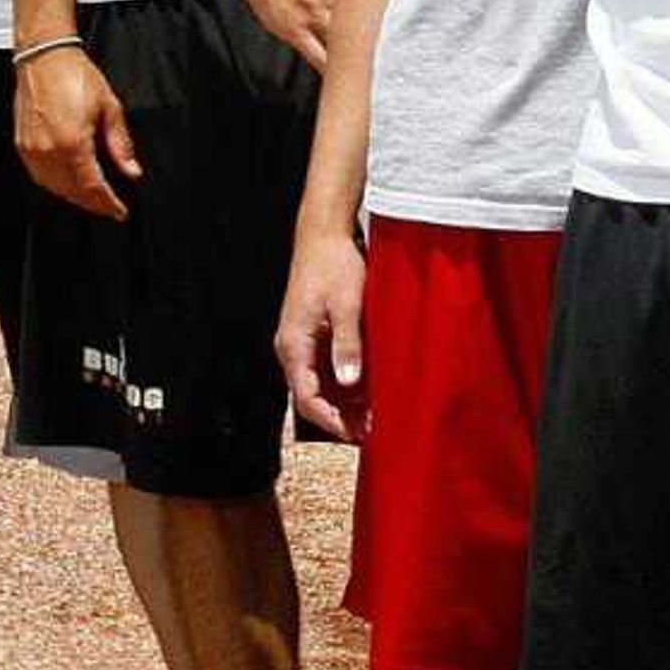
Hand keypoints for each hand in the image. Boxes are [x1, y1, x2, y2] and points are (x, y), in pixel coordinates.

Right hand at [14, 44, 137, 218]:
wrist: (45, 58)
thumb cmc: (74, 75)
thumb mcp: (109, 108)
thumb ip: (120, 144)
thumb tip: (131, 170)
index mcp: (73, 142)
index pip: (93, 187)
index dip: (108, 204)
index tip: (119, 211)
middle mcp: (49, 150)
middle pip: (73, 192)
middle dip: (93, 203)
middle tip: (109, 206)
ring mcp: (32, 150)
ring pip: (55, 188)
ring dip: (74, 196)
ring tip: (91, 198)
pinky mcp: (22, 145)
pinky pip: (39, 176)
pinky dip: (56, 185)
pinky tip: (67, 182)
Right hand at [275, 225, 369, 437]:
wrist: (324, 235)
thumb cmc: (332, 265)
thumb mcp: (346, 305)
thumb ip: (347, 344)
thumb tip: (348, 382)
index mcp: (293, 345)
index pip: (306, 398)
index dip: (331, 421)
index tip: (356, 434)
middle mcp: (293, 349)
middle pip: (313, 397)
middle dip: (341, 417)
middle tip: (372, 432)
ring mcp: (303, 344)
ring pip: (321, 386)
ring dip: (346, 403)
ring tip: (376, 417)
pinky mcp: (315, 337)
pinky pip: (327, 370)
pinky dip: (347, 384)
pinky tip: (371, 392)